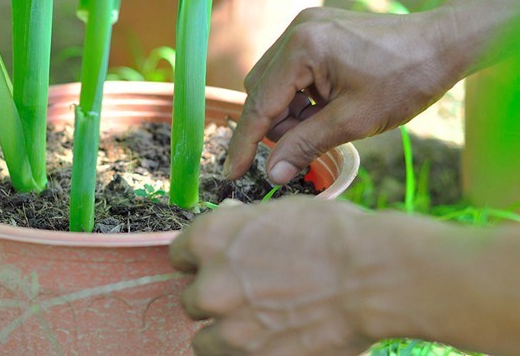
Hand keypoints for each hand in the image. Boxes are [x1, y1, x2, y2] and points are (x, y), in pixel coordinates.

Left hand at [169, 196, 372, 354]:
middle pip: (192, 300)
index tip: (212, 268)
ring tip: (260, 325)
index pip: (179, 256)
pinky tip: (273, 340)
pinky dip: (247, 353)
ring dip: (226, 333)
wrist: (374, 276)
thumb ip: (241, 222)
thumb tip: (228, 216)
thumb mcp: (279, 212)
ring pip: (205, 339)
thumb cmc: (333, 235)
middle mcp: (210, 285)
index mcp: (210, 240)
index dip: (197, 262)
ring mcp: (230, 329)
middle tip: (248, 296)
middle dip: (216, 298)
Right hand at [223, 7, 463, 184]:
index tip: (231, 173)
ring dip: (289, 110)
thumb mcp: (354, 120)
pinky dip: (301, 95)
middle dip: (277, 124)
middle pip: (261, 91)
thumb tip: (271, 174)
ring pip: (274, 82)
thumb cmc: (406, 79)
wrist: (445, 43)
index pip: (259, 105)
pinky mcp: (317, 30)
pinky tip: (327, 105)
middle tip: (306, 144)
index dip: (244, 143)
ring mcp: (306, 26)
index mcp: (302, 48)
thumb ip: (306, 146)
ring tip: (326, 121)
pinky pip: (291, 69)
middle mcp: (296, 30)